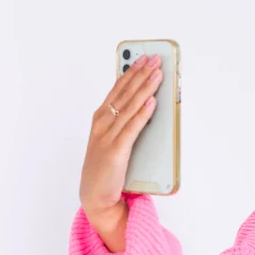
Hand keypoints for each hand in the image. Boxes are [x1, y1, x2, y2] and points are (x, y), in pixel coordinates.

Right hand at [79, 54, 162, 227]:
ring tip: (158, 74)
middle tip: (156, 59)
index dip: (132, 72)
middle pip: (125, 93)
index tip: (145, 57)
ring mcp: (108, 137)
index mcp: (100, 118)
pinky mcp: (116, 151)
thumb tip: (147, 103)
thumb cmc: (107, 167)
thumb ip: (125, 121)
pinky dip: (143, 114)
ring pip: (130, 106)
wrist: (96, 196)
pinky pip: (132, 128)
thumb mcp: (113, 139)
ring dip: (145, 88)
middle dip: (142, 74)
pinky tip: (152, 102)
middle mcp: (102, 123)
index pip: (118, 89)